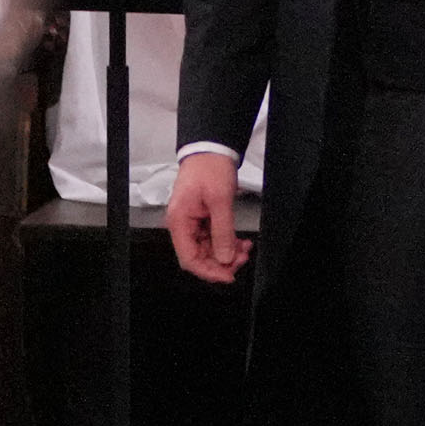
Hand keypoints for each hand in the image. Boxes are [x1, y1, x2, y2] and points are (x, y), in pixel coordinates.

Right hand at [168, 149, 244, 282]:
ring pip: (208, 249)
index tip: (228, 275)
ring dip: (226, 253)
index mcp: (179, 221)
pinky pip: (213, 238)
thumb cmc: (209, 168)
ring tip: (245, 249)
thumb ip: (222, 231)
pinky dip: (227, 242)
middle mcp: (182, 224)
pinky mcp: (202, 219)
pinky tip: (240, 242)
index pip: (189, 258)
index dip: (208, 271)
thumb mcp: (220, 200)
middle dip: (221, 262)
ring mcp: (192, 222)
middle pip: (199, 257)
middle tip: (242, 259)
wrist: (211, 150)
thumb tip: (224, 257)